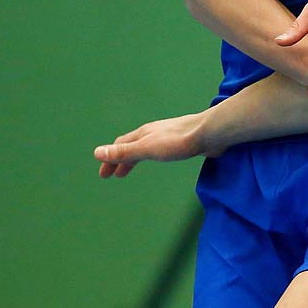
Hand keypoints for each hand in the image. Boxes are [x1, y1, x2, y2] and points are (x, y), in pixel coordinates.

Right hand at [94, 113, 212, 178]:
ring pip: (146, 146)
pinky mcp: (183, 140)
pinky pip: (160, 148)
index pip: (120, 146)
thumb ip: (124, 152)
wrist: (210, 133)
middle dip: (120, 160)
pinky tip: (161, 158)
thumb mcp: (147, 149)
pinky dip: (151, 156)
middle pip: (132, 145)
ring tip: (132, 168)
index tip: (104, 175)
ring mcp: (169, 135)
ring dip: (135, 158)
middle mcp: (154, 132)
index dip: (110, 159)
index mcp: (143, 134)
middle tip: (114, 175)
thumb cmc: (179, 142)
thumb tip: (97, 153)